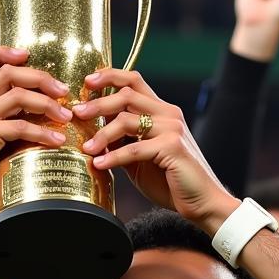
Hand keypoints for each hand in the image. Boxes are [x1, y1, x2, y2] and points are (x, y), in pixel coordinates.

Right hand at [0, 46, 69, 222]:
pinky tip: (59, 142)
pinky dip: (43, 132)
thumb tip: (47, 114)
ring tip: (67, 116)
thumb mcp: (0, 144)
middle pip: (8, 72)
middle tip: (64, 90)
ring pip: (17, 95)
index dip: (6, 51)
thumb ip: (13, 124)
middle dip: (40, 77)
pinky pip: (20, 126)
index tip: (30, 55)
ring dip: (47, 103)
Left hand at [73, 69, 235, 232]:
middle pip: (126, 94)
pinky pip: (134, 149)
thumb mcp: (139, 158)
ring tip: (86, 147)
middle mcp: (168, 114)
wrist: (201, 202)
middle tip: (77, 114)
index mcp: (161, 111)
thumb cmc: (171, 181)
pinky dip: (113, 157)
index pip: (134, 81)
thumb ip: (122, 142)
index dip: (109, 76)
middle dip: (97, 102)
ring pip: (126, 120)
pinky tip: (99, 164)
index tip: (87, 83)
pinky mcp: (172, 147)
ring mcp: (171, 129)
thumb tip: (94, 134)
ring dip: (101, 134)